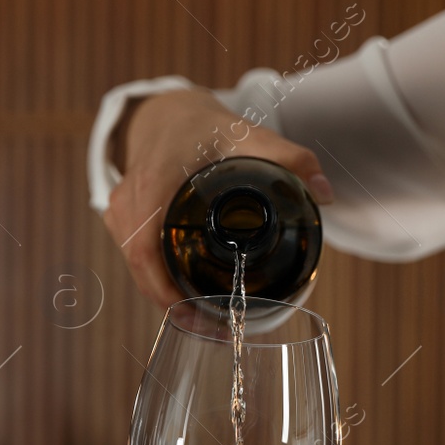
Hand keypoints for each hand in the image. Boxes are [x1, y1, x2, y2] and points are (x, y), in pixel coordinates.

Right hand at [104, 88, 334, 306]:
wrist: (163, 114)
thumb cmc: (202, 126)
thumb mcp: (247, 135)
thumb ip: (290, 157)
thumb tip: (326, 194)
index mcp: (153, 185)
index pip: (145, 250)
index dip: (165, 289)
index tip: (196, 312)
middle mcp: (128, 204)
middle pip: (142, 271)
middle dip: (174, 307)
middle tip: (215, 330)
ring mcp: (119, 215)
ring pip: (137, 271)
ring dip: (167, 299)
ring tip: (207, 322)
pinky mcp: (121, 223)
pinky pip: (137, 262)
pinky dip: (160, 284)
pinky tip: (188, 299)